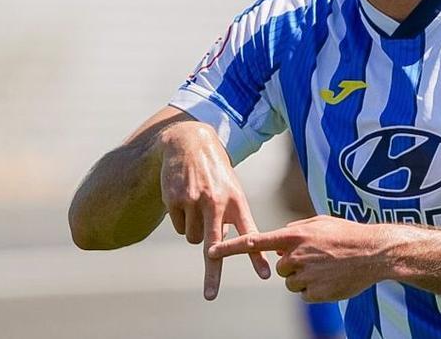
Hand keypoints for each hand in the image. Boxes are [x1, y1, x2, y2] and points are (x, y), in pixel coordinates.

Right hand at [157, 121, 270, 298]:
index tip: (265, 275)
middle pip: (215, 247)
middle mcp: (216, 203)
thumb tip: (224, 249)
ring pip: (193, 239)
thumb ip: (232, 218)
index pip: (249, 233)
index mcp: (236, 201)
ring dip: (195, 230)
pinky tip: (185, 199)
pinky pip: (178, 228)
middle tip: (211, 296)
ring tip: (199, 206)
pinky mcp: (175, 201)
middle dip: (213, 273)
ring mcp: (194, 202)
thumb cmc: (216, 173)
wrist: (190, 144)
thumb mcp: (231, 190)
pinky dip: (181, 220)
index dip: (256, 256)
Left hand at [209, 215, 394, 301]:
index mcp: (294, 235)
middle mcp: (295, 255)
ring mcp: (305, 275)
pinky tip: (330, 279)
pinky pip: (304, 294)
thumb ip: (296, 228)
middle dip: (291, 264)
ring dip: (304, 278)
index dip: (231, 247)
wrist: (374, 253)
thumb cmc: (347, 234)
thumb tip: (280, 234)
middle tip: (316, 258)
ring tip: (326, 267)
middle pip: (279, 267)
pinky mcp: (315, 293)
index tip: (210, 251)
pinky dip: (314, 289)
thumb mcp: (319, 222)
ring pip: (291, 282)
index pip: (255, 241)